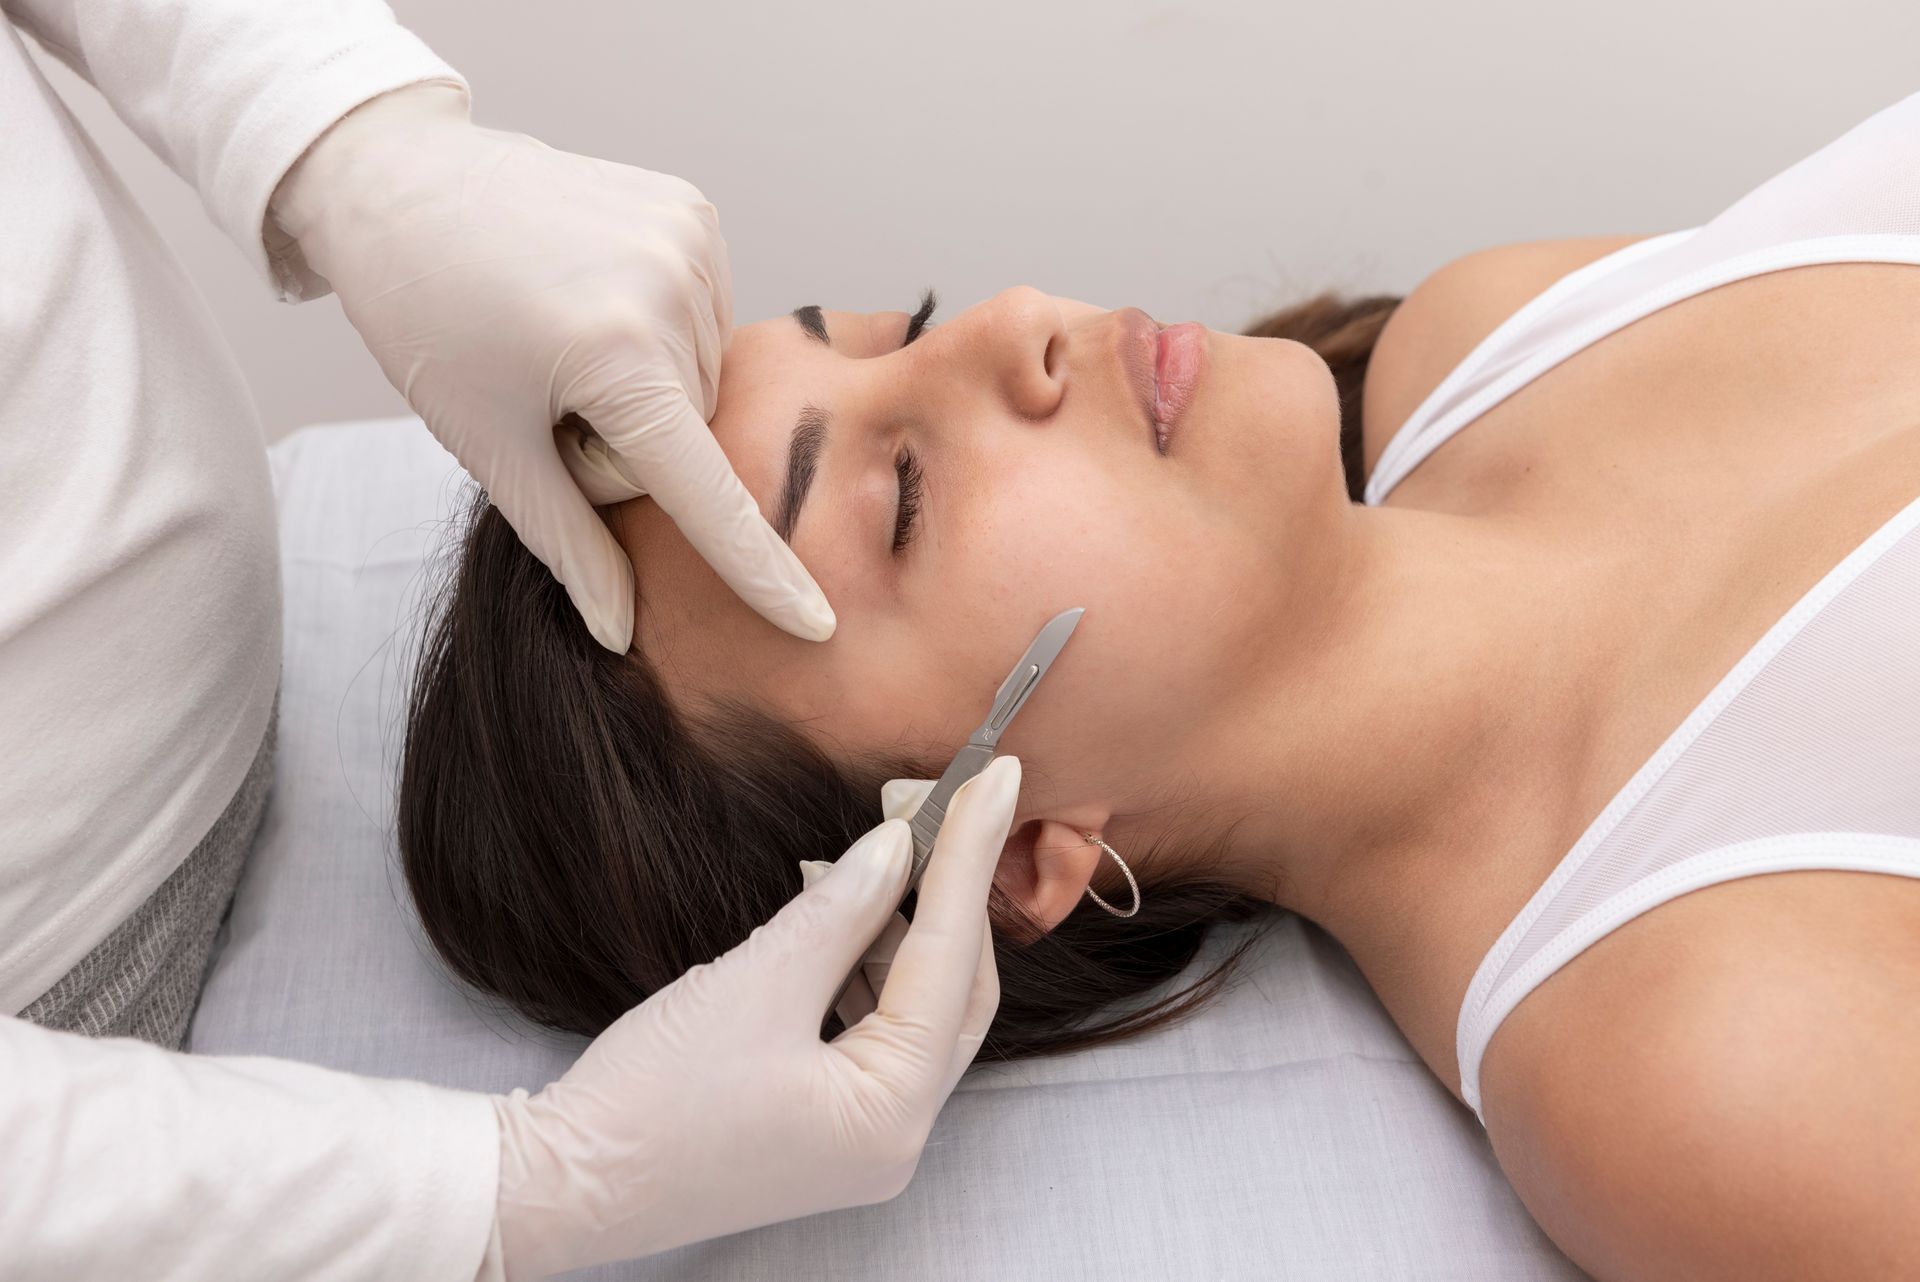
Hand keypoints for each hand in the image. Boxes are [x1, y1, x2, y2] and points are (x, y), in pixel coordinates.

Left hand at [270, 83, 833, 650]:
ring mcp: (689, 238)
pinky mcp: (693, 210)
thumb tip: (622, 632)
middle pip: (691, 436)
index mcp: (614, 354)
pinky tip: (596, 298)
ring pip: (702, 382)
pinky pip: (704, 319)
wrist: (398, 181)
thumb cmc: (427, 316)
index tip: (814, 624)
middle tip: (549, 397)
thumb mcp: (489, 444)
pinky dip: (658, 332)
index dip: (759, 570)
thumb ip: (569, 545)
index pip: (707, 492)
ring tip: (566, 340)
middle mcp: (669, 286)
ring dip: (646, 389)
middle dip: (631, 444)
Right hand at [486, 756, 1019, 1279]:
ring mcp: (864, 1142)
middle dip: (951, 894)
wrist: (561, 1185)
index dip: (969, 856)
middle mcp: (897, 1140)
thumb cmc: (649, 1101)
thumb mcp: (756, 982)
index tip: (996, 777)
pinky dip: (870, 970)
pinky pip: (875, 1034)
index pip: (952, 958)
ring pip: (918, 1010)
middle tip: (955, 802)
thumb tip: (897, 844)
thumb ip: (841, 908)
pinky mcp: (828, 1129)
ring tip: (890, 848)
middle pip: (957, 992)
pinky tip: (849, 917)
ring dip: (908, 929)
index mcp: (892, 1115)